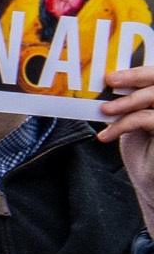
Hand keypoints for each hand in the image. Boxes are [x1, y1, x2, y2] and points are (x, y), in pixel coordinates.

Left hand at [99, 60, 153, 212]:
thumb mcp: (132, 119)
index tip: (112, 75)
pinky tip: (105, 135)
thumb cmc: (143, 149)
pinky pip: (146, 118)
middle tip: (110, 80)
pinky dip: (123, 124)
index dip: (138, 71)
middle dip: (135, 76)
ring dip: (126, 102)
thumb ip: (128, 101)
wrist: (151, 182)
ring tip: (104, 111)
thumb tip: (104, 83)